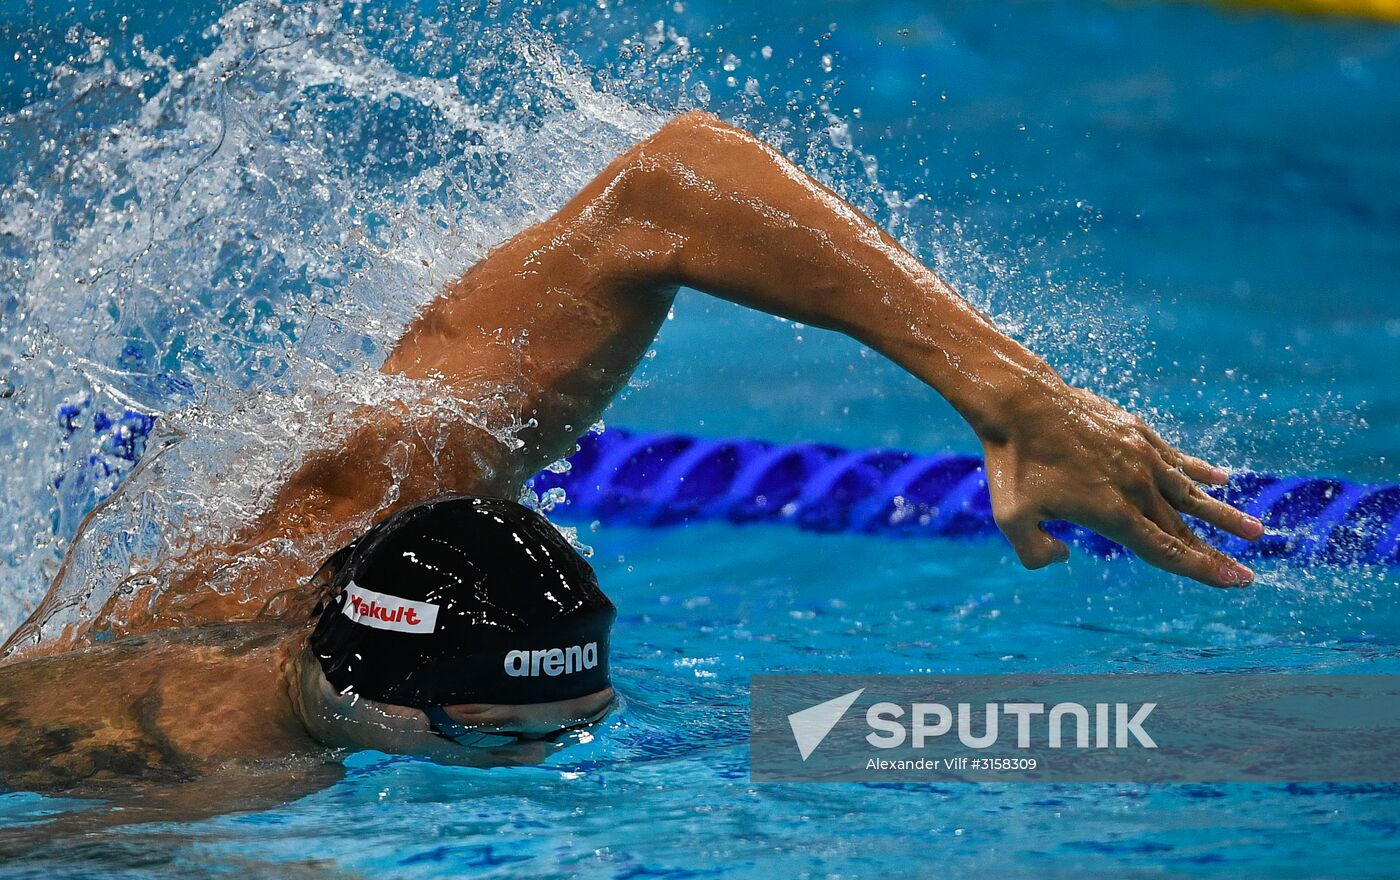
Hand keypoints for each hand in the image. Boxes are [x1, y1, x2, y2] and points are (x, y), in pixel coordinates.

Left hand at [978, 379, 1262, 586]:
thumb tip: (1064, 557)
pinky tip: (1220, 479)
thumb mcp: (1011, 519)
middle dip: (1217, 553)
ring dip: (1222, 513)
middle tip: (1249, 573)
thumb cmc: (1013, 463)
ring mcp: (1140, 456)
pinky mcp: (1135, 432)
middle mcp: (1135, 487)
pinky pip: (1175, 457)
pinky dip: (1198, 470)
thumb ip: (1035, 552)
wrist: (1020, 403)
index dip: (1203, 569)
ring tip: (1256, 530)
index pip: (1167, 550)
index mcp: (1112, 513)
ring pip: (1190, 493)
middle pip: (1183, 528)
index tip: (1236, 580)